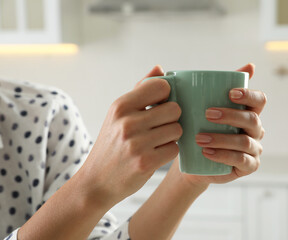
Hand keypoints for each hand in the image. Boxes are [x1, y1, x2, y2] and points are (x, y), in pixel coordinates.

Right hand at [79, 65, 182, 207]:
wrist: (96, 181)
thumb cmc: (111, 143)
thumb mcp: (119, 114)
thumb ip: (141, 89)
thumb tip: (160, 68)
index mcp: (121, 105)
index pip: (162, 86)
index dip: (166, 96)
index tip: (161, 105)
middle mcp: (128, 122)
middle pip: (175, 109)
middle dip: (171, 118)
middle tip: (159, 127)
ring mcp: (137, 143)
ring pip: (177, 129)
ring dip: (171, 136)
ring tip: (156, 142)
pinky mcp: (146, 163)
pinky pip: (174, 149)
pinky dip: (168, 152)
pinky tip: (155, 154)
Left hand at [175, 63, 265, 187]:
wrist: (192, 159)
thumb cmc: (196, 129)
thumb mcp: (193, 110)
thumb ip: (184, 90)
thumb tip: (160, 66)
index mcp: (247, 112)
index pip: (259, 100)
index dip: (249, 94)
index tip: (230, 92)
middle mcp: (255, 130)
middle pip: (252, 119)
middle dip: (231, 115)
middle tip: (207, 114)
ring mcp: (254, 149)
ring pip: (244, 141)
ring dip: (222, 138)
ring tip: (199, 138)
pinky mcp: (248, 166)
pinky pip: (240, 160)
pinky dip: (223, 155)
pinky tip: (206, 152)